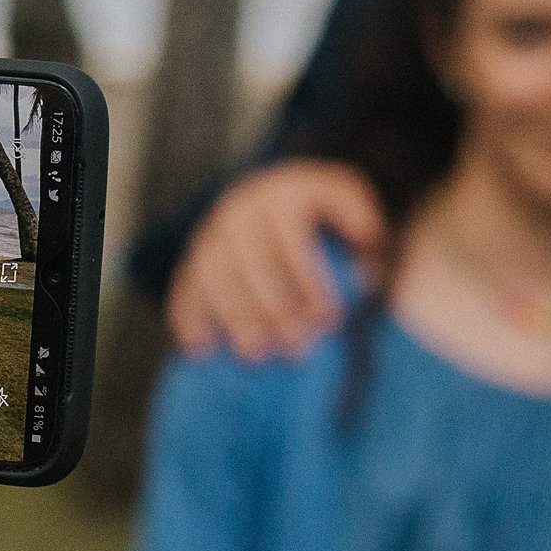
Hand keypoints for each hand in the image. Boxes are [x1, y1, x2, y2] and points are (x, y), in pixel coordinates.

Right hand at [165, 158, 384, 362]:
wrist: (283, 192)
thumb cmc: (329, 212)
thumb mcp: (355, 205)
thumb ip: (364, 229)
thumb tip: (360, 260)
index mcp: (283, 195)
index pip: (292, 241)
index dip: (309, 281)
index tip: (330, 319)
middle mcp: (242, 208)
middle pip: (249, 262)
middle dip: (272, 309)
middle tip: (297, 350)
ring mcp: (214, 230)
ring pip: (214, 275)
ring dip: (233, 319)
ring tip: (254, 357)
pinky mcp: (198, 251)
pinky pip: (186, 283)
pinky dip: (188, 315)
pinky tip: (199, 348)